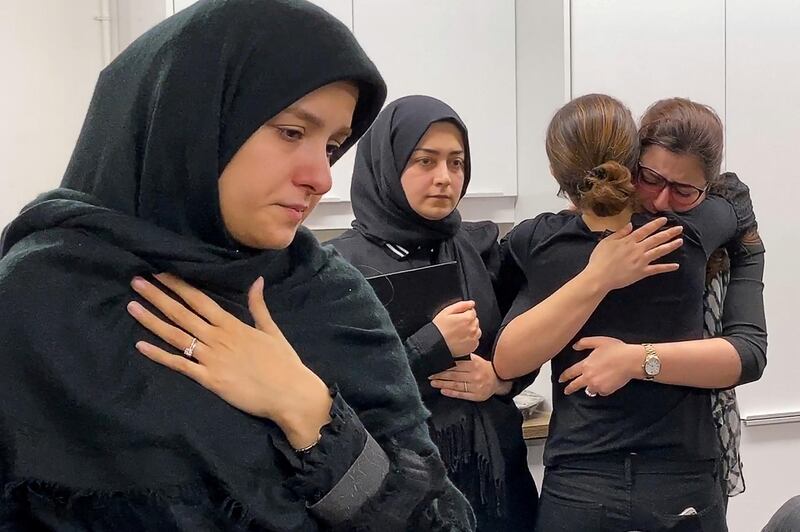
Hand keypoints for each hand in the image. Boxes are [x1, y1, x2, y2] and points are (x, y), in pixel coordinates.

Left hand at [126, 273, 331, 448]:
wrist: (290, 394)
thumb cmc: (284, 363)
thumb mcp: (272, 331)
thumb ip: (259, 306)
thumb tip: (257, 280)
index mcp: (233, 325)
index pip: (200, 300)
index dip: (178, 285)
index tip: (161, 272)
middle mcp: (218, 338)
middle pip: (182, 313)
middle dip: (158, 296)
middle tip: (137, 281)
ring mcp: (211, 359)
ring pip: (176, 336)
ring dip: (152, 320)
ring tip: (132, 306)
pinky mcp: (209, 380)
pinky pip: (179, 365)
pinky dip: (159, 355)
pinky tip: (141, 345)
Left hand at [428, 354, 510, 401]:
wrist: (498, 380)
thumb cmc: (484, 369)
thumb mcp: (477, 360)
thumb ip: (465, 358)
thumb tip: (449, 352)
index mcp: (474, 365)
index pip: (456, 365)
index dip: (443, 366)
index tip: (433, 366)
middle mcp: (475, 375)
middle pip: (454, 375)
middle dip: (440, 375)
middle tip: (429, 375)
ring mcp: (475, 386)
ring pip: (456, 385)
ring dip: (443, 384)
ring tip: (433, 383)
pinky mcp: (476, 396)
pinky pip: (462, 394)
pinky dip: (451, 393)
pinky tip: (443, 391)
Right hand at [432, 300, 480, 356]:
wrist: (436, 344)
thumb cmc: (439, 328)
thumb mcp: (446, 311)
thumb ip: (461, 305)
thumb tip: (471, 303)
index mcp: (468, 318)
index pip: (472, 311)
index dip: (464, 313)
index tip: (457, 317)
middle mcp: (473, 328)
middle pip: (474, 320)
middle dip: (467, 321)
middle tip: (456, 325)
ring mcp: (473, 338)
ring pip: (476, 330)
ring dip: (470, 330)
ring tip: (458, 332)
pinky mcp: (473, 346)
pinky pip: (475, 340)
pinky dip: (470, 339)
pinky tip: (460, 339)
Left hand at [558, 336, 641, 395]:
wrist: (631, 361)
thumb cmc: (616, 350)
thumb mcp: (599, 341)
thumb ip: (584, 343)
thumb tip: (574, 346)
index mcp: (586, 365)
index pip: (570, 373)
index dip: (564, 377)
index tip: (560, 380)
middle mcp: (589, 377)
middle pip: (575, 385)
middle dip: (569, 389)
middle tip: (566, 391)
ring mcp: (597, 385)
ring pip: (589, 390)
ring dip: (590, 387)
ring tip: (594, 383)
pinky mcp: (606, 391)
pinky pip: (601, 392)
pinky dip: (602, 389)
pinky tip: (607, 382)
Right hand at [585, 217, 683, 292]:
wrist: (600, 276)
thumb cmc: (600, 259)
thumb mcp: (607, 241)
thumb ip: (619, 233)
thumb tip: (630, 225)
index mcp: (629, 241)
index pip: (645, 230)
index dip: (656, 224)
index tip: (665, 219)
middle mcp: (638, 249)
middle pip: (656, 239)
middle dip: (669, 233)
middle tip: (680, 228)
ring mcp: (641, 261)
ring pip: (659, 251)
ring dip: (671, 246)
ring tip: (680, 241)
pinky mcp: (642, 272)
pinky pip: (657, 269)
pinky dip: (667, 267)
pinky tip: (676, 266)